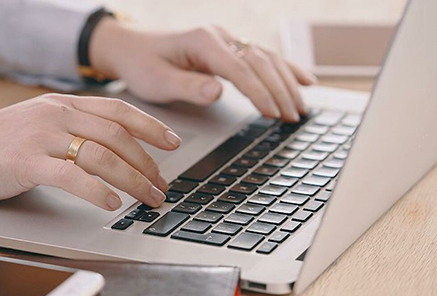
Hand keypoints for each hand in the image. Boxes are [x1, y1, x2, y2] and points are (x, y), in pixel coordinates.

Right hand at [0, 94, 179, 209]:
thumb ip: (65, 131)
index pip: (117, 110)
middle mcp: (54, 114)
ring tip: (149, 199)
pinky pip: (73, 177)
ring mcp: (40, 137)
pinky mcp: (25, 163)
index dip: (150, 126)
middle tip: (163, 186)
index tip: (173, 143)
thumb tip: (104, 152)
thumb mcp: (31, 126)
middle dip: (148, 163)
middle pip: (118, 135)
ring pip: (103, 156)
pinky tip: (113, 204)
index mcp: (59, 104)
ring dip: (134, 180)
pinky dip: (99, 191)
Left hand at [90, 20, 317, 122]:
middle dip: (279, 90)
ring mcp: (227, 40)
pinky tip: (306, 82)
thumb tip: (218, 92)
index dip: (258, 92)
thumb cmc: (142, 65)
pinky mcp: (230, 48)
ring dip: (287, 83)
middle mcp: (219, 36)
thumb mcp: (157, 82)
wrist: (131, 48)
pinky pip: (265, 57)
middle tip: (292, 117)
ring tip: (300, 109)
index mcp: (202, 41)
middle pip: (260, 62)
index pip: (239, 68)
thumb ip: (188, 87)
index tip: (272, 113)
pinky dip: (287, 69)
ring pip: (267, 59)